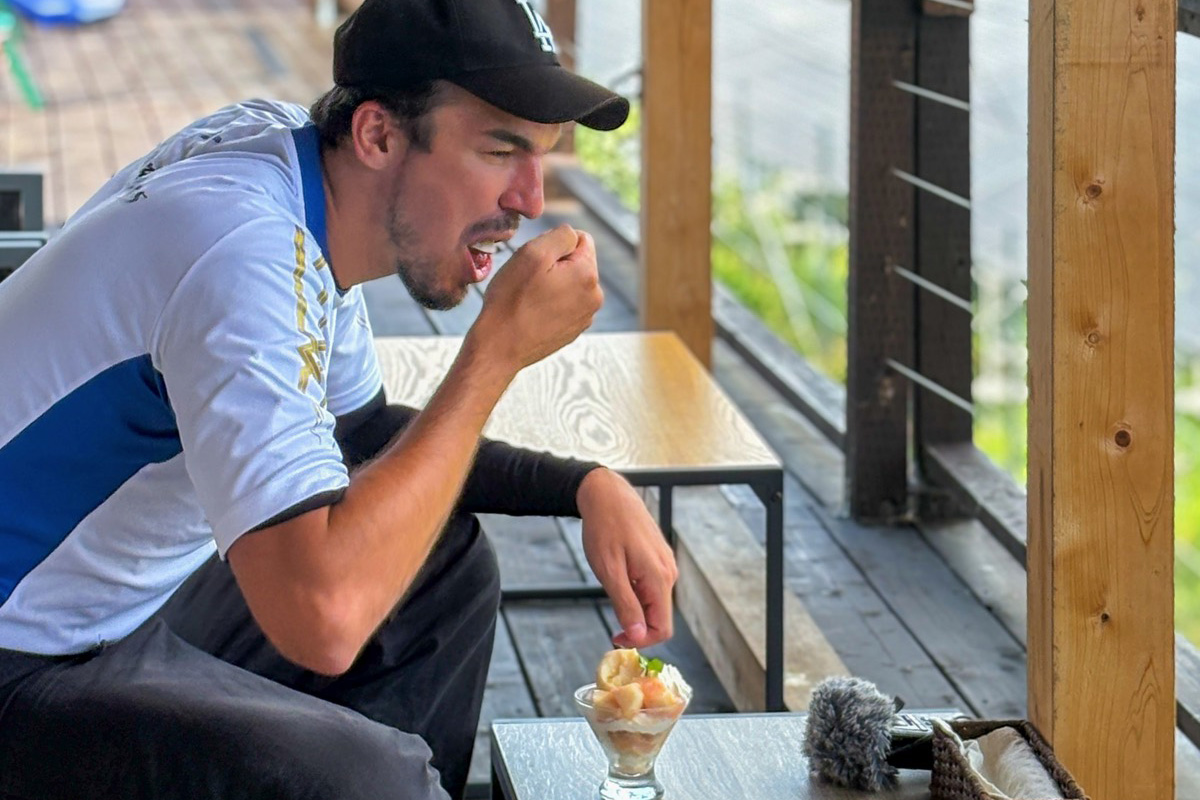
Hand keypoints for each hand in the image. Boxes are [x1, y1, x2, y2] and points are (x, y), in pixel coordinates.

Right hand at [471, 224, 602, 372]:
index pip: (582, 239)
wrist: (500, 347)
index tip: (537, 261)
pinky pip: (563, 303)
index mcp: (589, 275)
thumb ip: (561, 235)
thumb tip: (573, 235)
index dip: (555, 244)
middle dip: (555, 264)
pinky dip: (550, 302)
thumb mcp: (533, 253)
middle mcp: (594, 297)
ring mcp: (585, 316)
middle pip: (576, 262)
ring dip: (551, 283)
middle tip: (530, 280)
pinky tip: (532, 312)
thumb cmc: (512, 301)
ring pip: (569, 282)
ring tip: (529, 297)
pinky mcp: (573, 330)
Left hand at [578, 468, 677, 647]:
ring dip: (634, 605)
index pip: (663, 628)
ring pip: (654, 601)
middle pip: (659, 616)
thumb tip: (639, 636)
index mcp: (659, 579)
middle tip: (609, 616)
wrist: (607, 494)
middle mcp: (669, 573)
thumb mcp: (610, 572)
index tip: (616, 636)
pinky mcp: (659, 558)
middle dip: (636, 623)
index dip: (640, 640)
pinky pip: (651, 585)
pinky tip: (618, 573)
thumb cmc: (605, 529)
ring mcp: (665, 564)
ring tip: (611, 584)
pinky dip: (635, 590)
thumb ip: (626, 605)